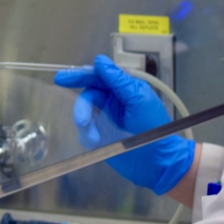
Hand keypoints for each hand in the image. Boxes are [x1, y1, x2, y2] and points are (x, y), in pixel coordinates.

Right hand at [54, 54, 193, 194]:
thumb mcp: (138, 99)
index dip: (81, 75)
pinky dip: (86, 135)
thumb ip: (118, 80)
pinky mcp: (100, 137)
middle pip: (89, 94)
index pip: (99, 77)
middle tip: (73, 109)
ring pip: (84, 112)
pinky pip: (84, 131)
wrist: (159, 162)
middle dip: (81, 102)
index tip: (64, 78)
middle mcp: (112, 102)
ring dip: (84, 121)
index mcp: (123, 89)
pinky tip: (95, 141)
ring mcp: (105, 119)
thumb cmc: (154, 128)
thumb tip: (100, 61)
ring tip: (92, 135)